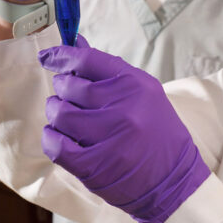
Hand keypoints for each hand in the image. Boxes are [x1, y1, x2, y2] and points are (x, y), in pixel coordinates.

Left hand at [38, 37, 209, 222]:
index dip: (62, 56)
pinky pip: (55, 144)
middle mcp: (122, 108)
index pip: (88, 60)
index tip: (49, 58)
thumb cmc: (157, 131)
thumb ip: (108, 69)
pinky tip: (61, 137)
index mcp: (135, 85)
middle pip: (69, 86)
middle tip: (69, 96)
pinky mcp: (94, 166)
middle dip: (63, 89)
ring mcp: (108, 138)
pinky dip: (52, 137)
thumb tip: (75, 43)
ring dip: (56, 113)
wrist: (173, 180)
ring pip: (59, 114)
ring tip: (67, 117)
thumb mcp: (143, 93)